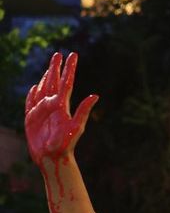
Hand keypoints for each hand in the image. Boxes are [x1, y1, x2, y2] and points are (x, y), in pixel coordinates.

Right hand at [24, 52, 98, 166]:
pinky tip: (34, 87)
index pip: (66, 82)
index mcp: (63, 106)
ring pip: (43, 90)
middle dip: (56, 68)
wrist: (53, 158)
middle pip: (54, 82)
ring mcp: (42, 112)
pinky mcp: (32, 119)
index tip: (72, 55)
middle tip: (59, 54)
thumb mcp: (76, 127)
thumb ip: (83, 111)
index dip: (69, 69)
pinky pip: (31, 103)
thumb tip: (95, 95)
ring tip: (50, 68)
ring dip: (46, 78)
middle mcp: (53, 106)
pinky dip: (32, 94)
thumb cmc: (65, 144)